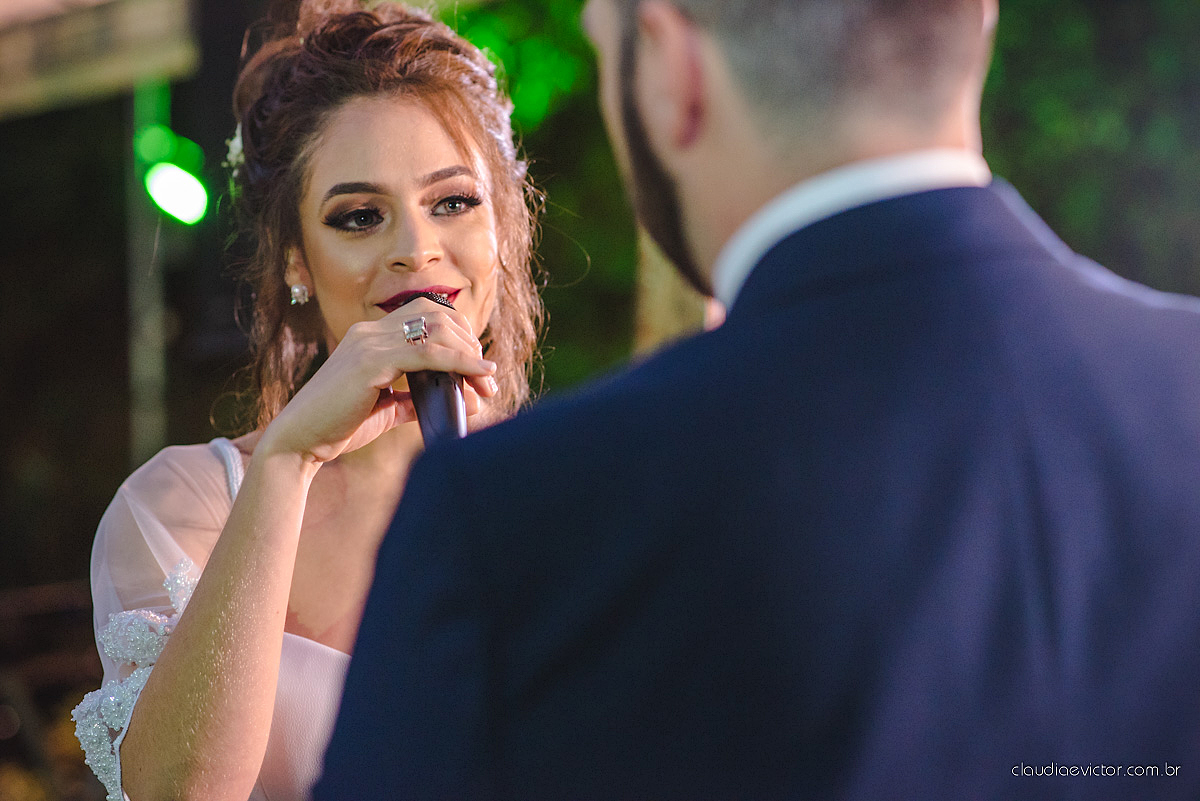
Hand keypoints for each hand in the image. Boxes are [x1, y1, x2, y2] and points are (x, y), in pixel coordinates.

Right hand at [258, 298, 497, 463]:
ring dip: (470, 354)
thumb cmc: (337, 426)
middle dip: (470, 342)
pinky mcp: (371, 363)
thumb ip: (413, 399)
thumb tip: (454, 400)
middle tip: (489, 377)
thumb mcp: (384, 409)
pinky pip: (428, 354)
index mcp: (370, 337)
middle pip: (437, 316)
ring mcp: (369, 344)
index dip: (459, 333)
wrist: (299, 441)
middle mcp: (369, 332)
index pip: (425, 314)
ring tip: (488, 381)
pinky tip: (480, 374)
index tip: (478, 364)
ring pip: (437, 330)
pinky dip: (461, 362)